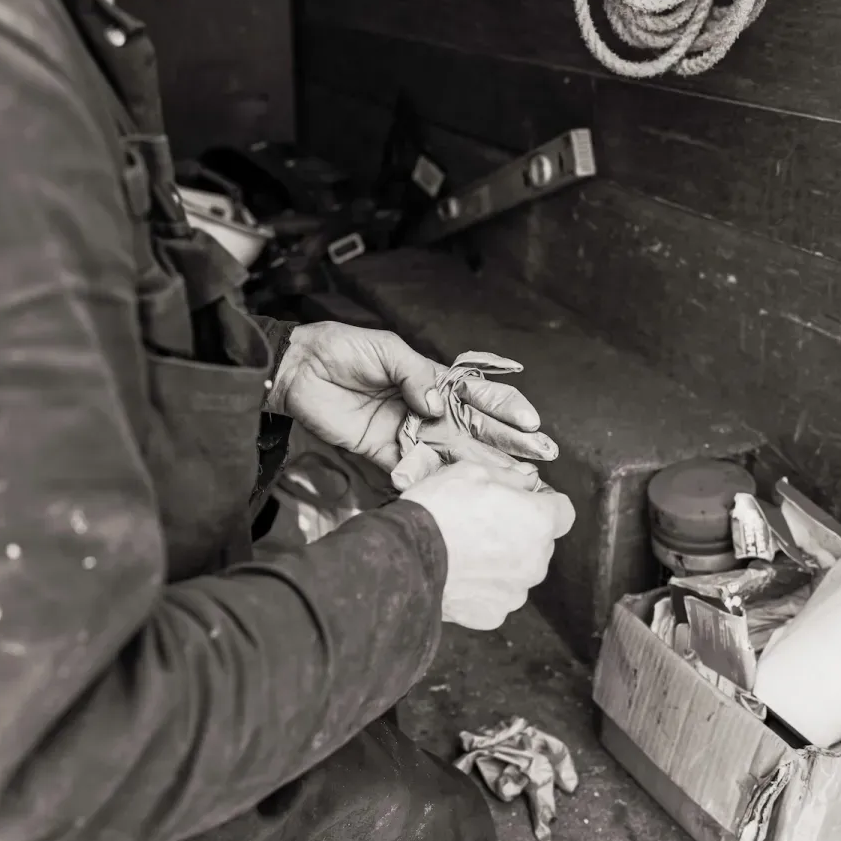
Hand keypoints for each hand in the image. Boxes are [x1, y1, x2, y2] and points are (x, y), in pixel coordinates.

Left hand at [267, 322, 556, 471]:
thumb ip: (414, 375)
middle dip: (509, 442)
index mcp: (434, 380)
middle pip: (476, 429)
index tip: (531, 421)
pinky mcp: (384, 454)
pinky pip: (413, 470)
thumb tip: (435, 405)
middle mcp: (428, 410)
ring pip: (453, 454)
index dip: (506, 408)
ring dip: (483, 468)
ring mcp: (408, 434)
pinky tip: (458, 491)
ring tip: (514, 483)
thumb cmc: (343, 350)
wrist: (299, 371)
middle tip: (541, 458)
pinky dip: (432, 480)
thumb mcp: (385, 350)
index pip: (479, 395)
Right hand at [401, 462, 575, 630]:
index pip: (563, 511)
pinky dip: (483, 588)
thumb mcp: (472, 472)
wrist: (405, 560)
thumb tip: (527, 479)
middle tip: (484, 523)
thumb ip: (509, 476)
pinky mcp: (493, 615)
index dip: (543, 502)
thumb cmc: (439, 510)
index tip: (522, 499)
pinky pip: (496, 597)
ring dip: (503, 562)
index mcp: (539, 522)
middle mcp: (537, 561)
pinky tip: (459, 575)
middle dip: (520, 533)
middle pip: (540, 543)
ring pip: (518, 572)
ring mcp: (515, 592)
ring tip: (466, 552)